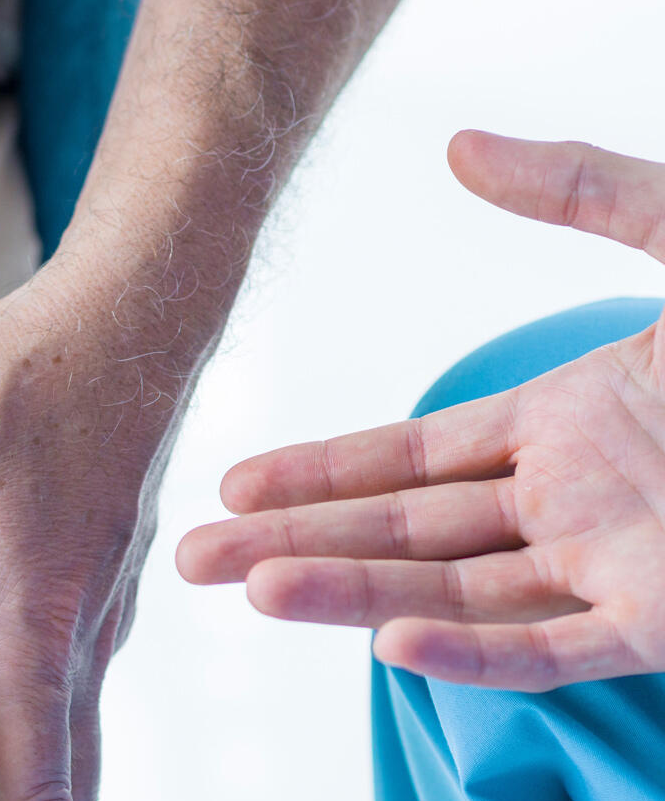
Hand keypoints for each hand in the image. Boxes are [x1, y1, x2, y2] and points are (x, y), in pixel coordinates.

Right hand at [178, 132, 664, 691]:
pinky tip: (394, 644)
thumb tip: (452, 150)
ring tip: (250, 592)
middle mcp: (570, 504)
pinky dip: (477, 651)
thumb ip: (583, 190)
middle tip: (185, 562)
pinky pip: (556, 644)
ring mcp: (616, 565)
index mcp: (566, 428)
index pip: (408, 459)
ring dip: (353, 593)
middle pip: (402, 532)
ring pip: (454, 589)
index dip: (317, 471)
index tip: (230, 486)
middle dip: (290, 544)